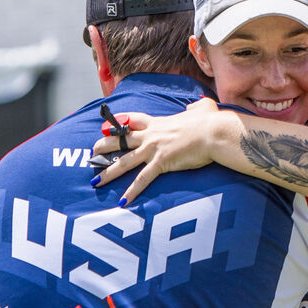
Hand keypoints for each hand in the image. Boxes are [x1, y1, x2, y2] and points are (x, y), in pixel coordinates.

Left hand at [91, 98, 222, 204]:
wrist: (215, 133)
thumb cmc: (212, 121)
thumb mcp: (203, 108)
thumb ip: (196, 107)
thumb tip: (196, 106)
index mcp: (159, 122)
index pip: (133, 119)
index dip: (119, 122)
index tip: (107, 127)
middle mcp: (152, 135)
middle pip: (121, 140)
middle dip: (104, 146)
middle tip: (92, 152)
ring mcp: (154, 149)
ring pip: (124, 161)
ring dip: (108, 173)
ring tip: (95, 182)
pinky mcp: (161, 162)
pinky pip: (142, 180)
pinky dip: (131, 192)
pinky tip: (122, 201)